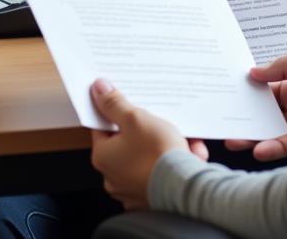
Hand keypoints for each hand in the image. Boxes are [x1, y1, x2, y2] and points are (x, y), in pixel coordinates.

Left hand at [90, 79, 208, 208]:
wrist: (183, 187)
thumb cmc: (156, 154)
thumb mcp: (135, 118)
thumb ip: (115, 103)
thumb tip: (99, 89)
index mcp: (103, 157)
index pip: (102, 126)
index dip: (115, 111)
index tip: (125, 102)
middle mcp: (113, 176)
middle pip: (127, 141)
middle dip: (146, 129)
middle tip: (158, 120)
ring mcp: (131, 189)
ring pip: (147, 156)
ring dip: (164, 145)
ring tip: (180, 138)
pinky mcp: (150, 196)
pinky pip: (159, 171)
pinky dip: (171, 162)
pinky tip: (188, 153)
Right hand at [224, 44, 286, 160]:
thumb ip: (278, 66)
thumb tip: (253, 72)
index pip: (267, 90)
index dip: (249, 93)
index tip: (229, 95)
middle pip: (266, 113)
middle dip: (245, 117)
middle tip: (224, 121)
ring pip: (272, 131)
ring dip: (252, 136)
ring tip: (232, 138)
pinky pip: (286, 145)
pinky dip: (271, 147)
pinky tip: (258, 148)